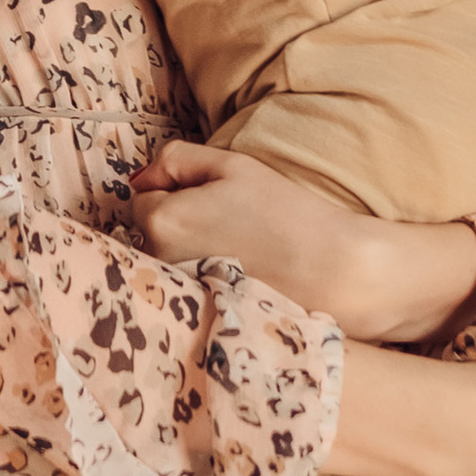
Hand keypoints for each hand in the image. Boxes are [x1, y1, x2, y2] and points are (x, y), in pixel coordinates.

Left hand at [130, 152, 475, 343]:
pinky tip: (241, 274)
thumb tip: (142, 177)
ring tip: (241, 248)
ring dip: (190, 250)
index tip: (213, 194)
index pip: (143, 196)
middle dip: (179, 221)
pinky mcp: (199, 316)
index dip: (176, 188)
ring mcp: (178, 294)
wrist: (333, 272)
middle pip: (153, 230)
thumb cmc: (286, 213)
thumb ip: (177, 160)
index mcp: (161, 220)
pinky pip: (187, 287)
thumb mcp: (232, 165)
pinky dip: (205, 277)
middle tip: (232, 220)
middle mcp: (158, 261)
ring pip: (169, 258)